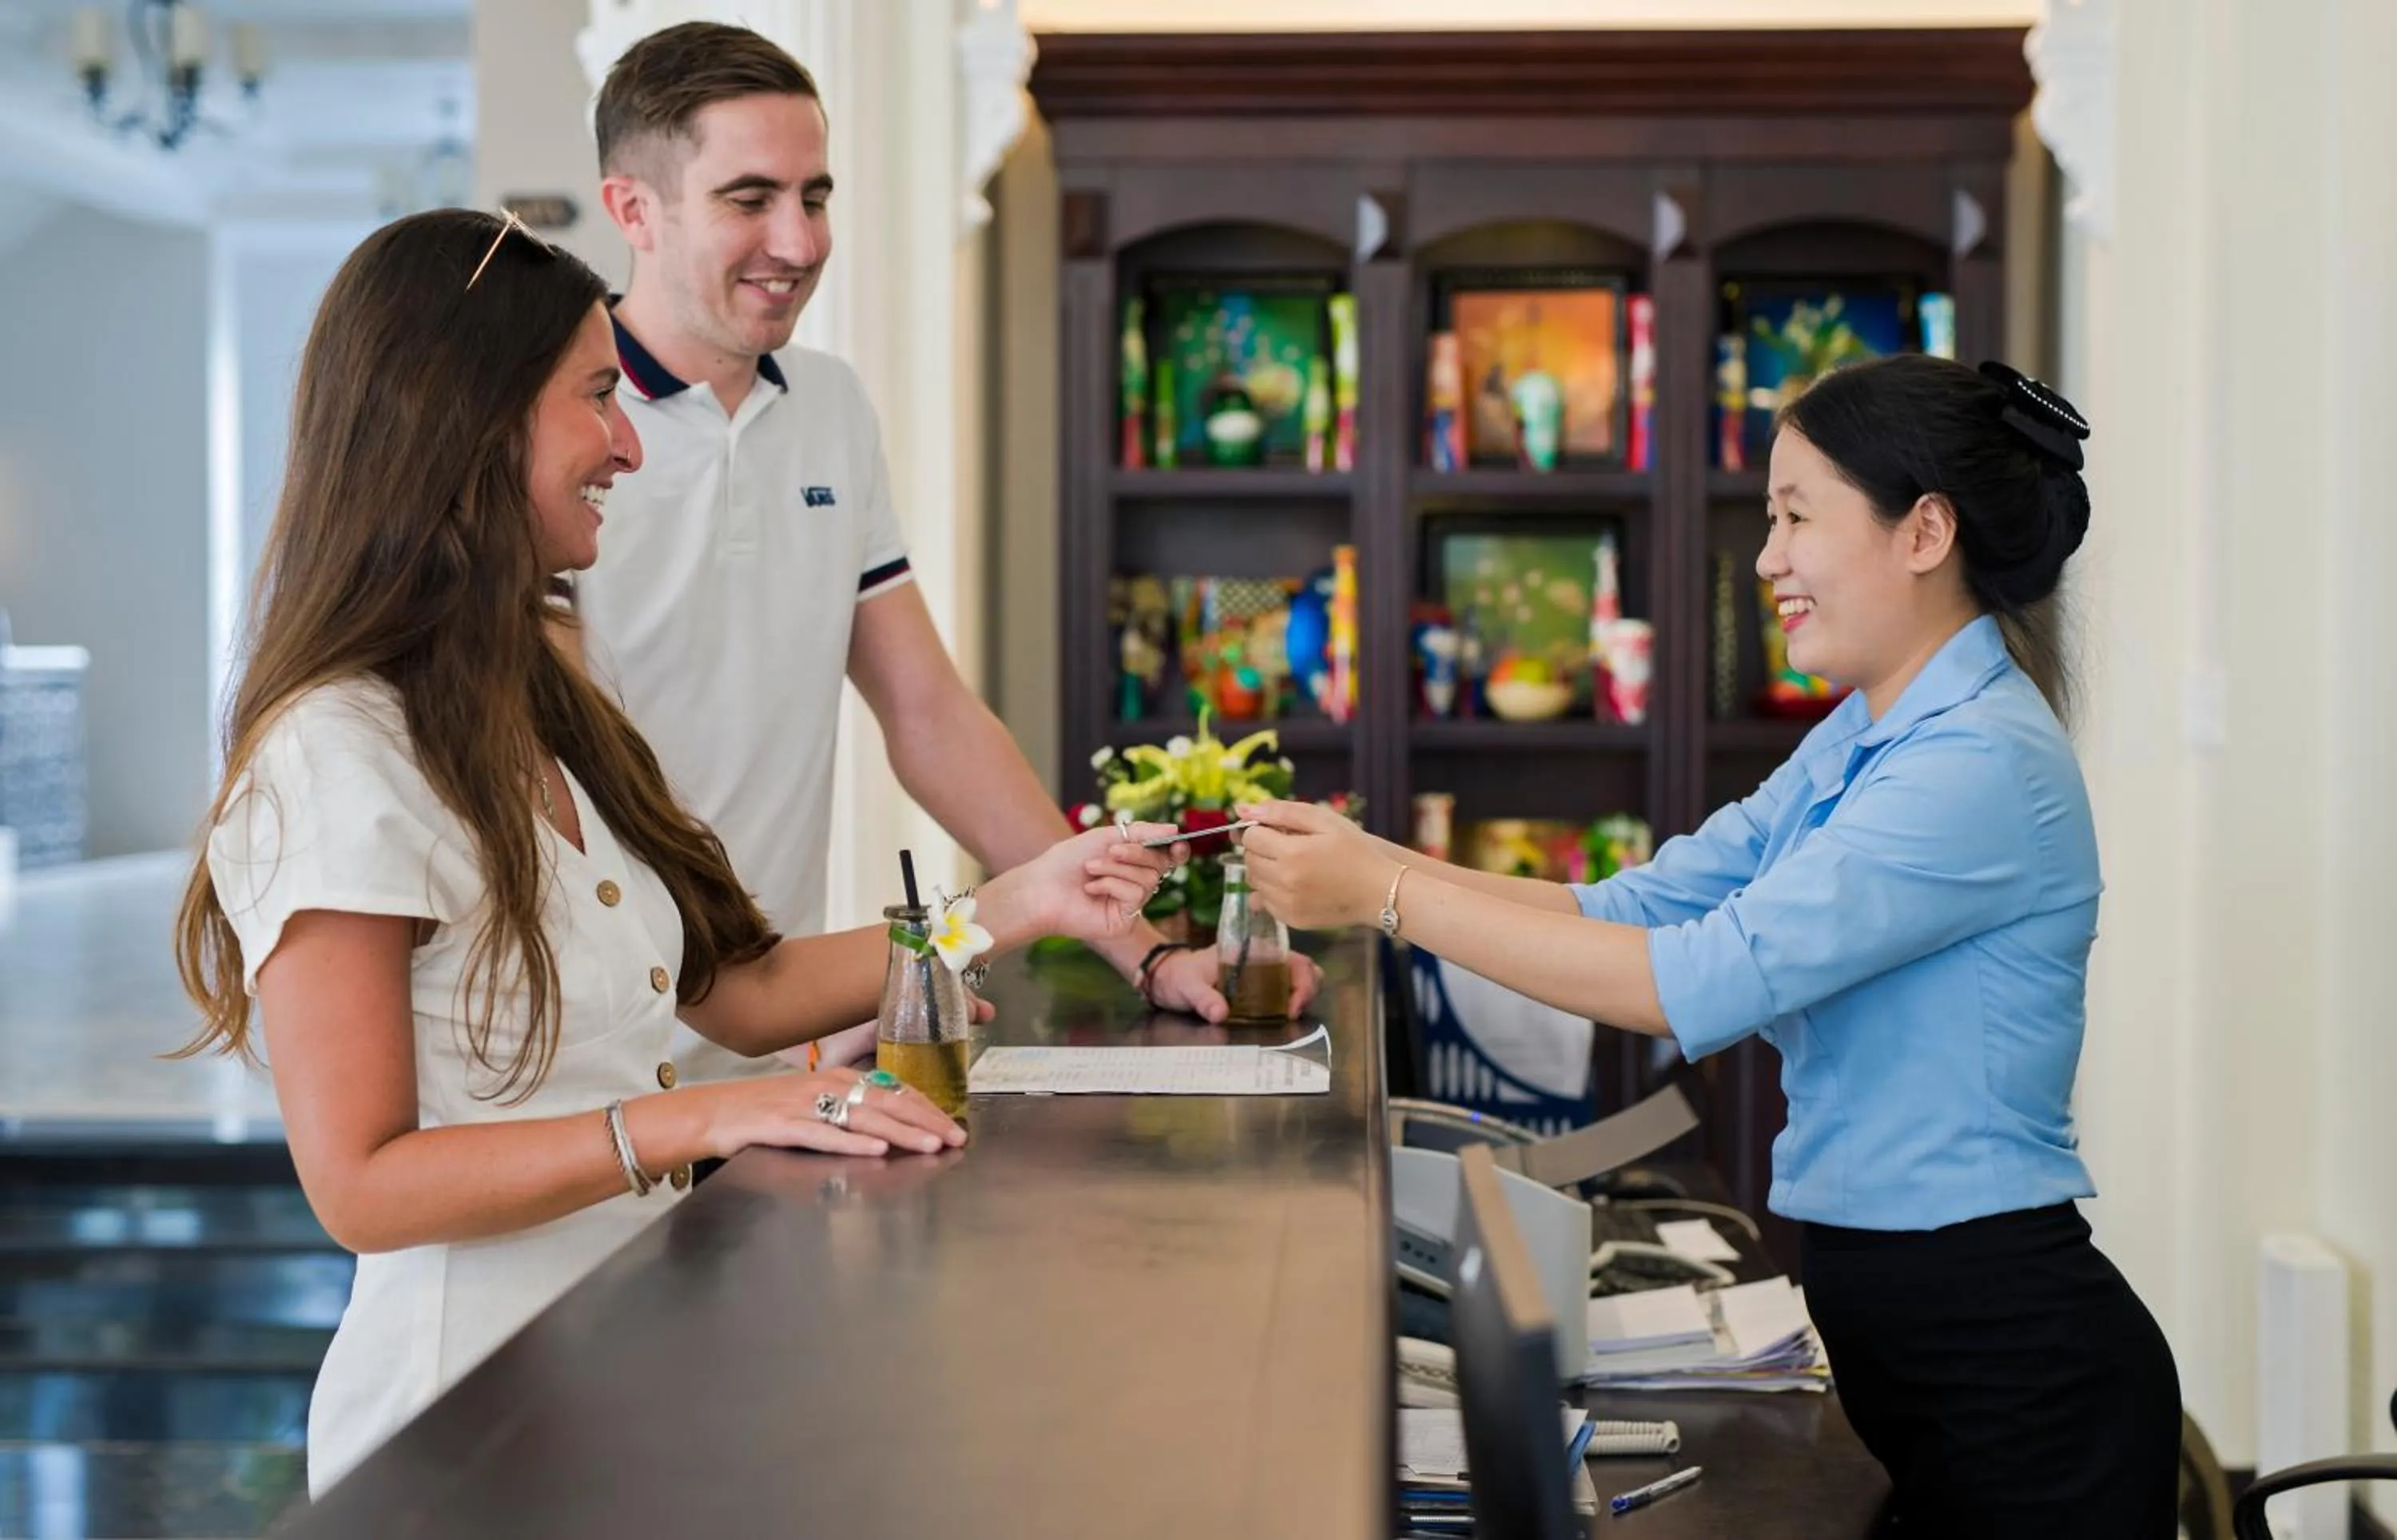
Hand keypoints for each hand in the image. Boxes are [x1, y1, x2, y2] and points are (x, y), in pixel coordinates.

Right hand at [708, 1066, 966, 1158]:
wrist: (713, 1112)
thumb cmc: (765, 1110)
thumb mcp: (813, 1100)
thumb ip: (849, 1106)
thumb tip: (890, 1123)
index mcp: (838, 1078)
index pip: (893, 1090)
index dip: (926, 1108)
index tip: (953, 1125)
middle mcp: (827, 1086)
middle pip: (887, 1102)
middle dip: (926, 1121)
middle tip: (957, 1138)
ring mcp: (806, 1105)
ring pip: (864, 1118)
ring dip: (901, 1132)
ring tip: (930, 1145)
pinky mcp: (784, 1126)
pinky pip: (825, 1135)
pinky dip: (853, 1143)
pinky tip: (877, 1152)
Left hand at [980, 822, 1180, 947]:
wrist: (1041, 887)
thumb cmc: (1067, 861)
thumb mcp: (1105, 836)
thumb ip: (1141, 832)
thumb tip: (1175, 830)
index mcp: (1132, 865)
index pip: (1164, 858)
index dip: (1175, 850)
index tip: (1177, 842)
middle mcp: (1135, 885)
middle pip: (1159, 865)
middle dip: (1135, 853)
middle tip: (1109, 850)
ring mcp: (1131, 906)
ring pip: (1148, 879)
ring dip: (1117, 868)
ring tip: (1091, 869)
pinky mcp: (1124, 922)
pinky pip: (1136, 895)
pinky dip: (1113, 885)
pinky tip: (1091, 888)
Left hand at [1144, 943, 1324, 1022]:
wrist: (1167, 978)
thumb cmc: (1179, 976)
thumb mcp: (1187, 986)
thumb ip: (1203, 999)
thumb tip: (1221, 1014)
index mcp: (1252, 950)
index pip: (1294, 959)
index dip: (1302, 983)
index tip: (1291, 1008)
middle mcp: (1264, 958)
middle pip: (1305, 969)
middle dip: (1308, 991)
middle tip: (1293, 1014)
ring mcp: (1263, 972)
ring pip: (1299, 980)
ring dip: (1302, 998)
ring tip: (1288, 1017)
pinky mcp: (1259, 987)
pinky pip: (1285, 993)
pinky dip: (1290, 1004)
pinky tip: (1280, 1018)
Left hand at [1236, 799, 1390, 930]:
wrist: (1380, 891)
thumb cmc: (1355, 850)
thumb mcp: (1324, 821)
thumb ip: (1282, 812)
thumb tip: (1242, 808)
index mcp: (1291, 853)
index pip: (1250, 837)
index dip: (1262, 830)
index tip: (1279, 830)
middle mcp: (1283, 881)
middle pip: (1249, 860)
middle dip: (1262, 849)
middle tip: (1288, 846)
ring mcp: (1286, 905)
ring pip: (1254, 882)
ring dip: (1265, 870)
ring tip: (1293, 865)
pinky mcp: (1291, 920)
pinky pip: (1265, 902)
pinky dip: (1273, 891)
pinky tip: (1296, 884)